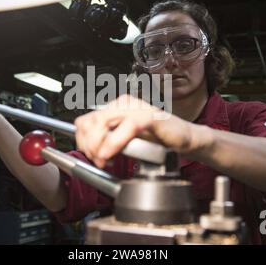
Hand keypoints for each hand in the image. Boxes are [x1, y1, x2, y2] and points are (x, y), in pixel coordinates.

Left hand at [74, 94, 205, 167]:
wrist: (183, 139)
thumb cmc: (157, 139)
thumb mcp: (125, 140)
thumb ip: (108, 140)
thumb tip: (89, 149)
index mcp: (116, 107)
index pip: (85, 121)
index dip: (82, 141)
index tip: (90, 155)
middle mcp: (124, 104)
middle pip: (91, 122)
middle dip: (89, 146)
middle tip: (98, 161)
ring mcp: (136, 108)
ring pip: (103, 123)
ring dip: (99, 145)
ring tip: (105, 159)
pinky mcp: (150, 117)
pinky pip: (128, 127)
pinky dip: (115, 142)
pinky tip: (112, 154)